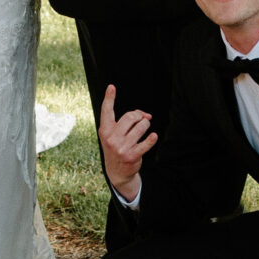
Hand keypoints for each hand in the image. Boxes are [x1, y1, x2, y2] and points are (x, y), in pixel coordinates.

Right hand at [97, 83, 156, 201]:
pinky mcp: (132, 155)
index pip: (106, 111)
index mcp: (105, 130)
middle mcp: (111, 138)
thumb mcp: (114, 133)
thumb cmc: (116, 146)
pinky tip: (153, 136)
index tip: (111, 87)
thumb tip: (145, 115)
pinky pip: (146, 143)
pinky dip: (151, 139)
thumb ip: (126, 121)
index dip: (109, 98)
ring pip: (140, 127)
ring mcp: (121, 147)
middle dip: (139, 115)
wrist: (116, 171)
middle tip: (143, 118)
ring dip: (146, 125)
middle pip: (130, 117)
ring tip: (145, 127)